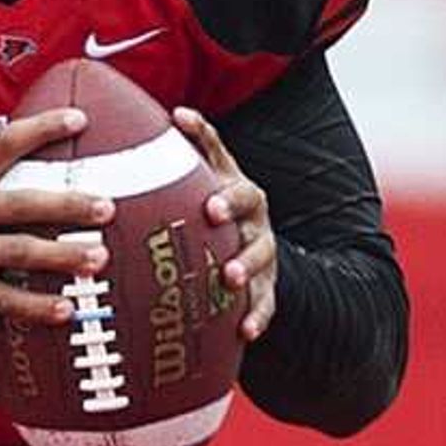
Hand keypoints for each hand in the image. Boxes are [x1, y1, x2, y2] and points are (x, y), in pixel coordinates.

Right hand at [0, 104, 111, 329]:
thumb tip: (27, 163)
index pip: (4, 144)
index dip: (43, 128)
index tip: (80, 120)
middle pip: (25, 203)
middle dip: (70, 205)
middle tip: (107, 208)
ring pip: (23, 252)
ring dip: (65, 256)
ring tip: (99, 259)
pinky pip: (7, 300)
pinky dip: (38, 307)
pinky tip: (65, 310)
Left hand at [175, 106, 276, 342]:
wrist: (248, 247)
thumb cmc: (217, 206)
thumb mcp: (214, 176)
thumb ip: (200, 146)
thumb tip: (178, 113)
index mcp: (240, 194)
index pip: (237, 187)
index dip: (223, 186)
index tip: (207, 196)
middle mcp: (256, 222)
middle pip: (253, 218)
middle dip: (234, 216)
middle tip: (214, 219)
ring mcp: (263, 255)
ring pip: (261, 260)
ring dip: (245, 267)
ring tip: (229, 279)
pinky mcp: (266, 289)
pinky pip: (266, 304)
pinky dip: (258, 317)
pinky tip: (246, 332)